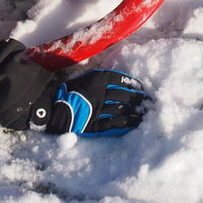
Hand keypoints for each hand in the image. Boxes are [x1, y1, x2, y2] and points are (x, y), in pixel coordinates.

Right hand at [30, 69, 150, 136]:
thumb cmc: (68, 90)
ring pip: (122, 110)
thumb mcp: (85, 78)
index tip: (142, 87)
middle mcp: (100, 93)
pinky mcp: (95, 124)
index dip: (132, 84)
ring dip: (135, 112)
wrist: (53, 107)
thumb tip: (116, 79)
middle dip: (139, 99)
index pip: (120, 79)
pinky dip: (126, 124)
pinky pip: (114, 124)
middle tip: (150, 102)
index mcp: (97, 79)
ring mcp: (98, 109)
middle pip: (124, 95)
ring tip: (146, 114)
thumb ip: (100, 78)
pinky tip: (134, 124)